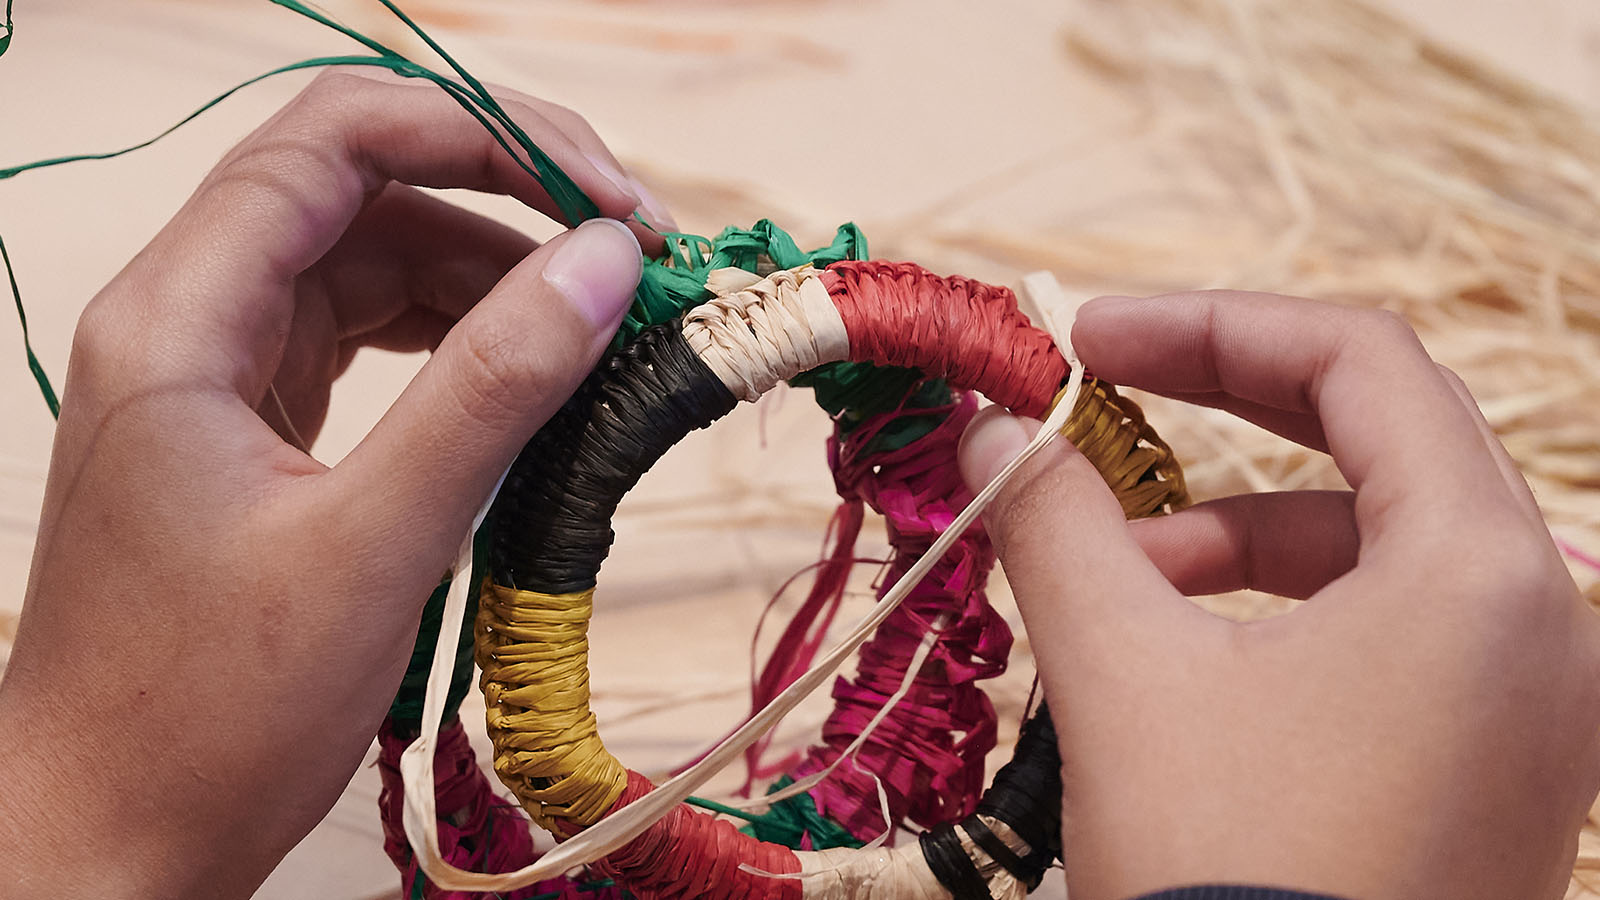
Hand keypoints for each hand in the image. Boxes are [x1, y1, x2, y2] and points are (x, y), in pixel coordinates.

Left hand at [0, 70, 664, 897]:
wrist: (111, 835)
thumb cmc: (207, 715)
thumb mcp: (373, 543)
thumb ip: (491, 390)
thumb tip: (599, 264)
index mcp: (179, 319)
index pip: (335, 141)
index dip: (482, 133)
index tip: (604, 195)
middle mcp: (188, 319)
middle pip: (356, 181)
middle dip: (501, 191)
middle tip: (628, 247)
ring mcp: (219, 372)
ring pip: (369, 257)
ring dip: (488, 267)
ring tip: (597, 314)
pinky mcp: (253, 427)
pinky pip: (365, 334)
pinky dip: (454, 335)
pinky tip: (525, 365)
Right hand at [958, 292, 1599, 899]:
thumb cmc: (1228, 875)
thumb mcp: (1125, 673)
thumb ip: (1052, 520)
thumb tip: (988, 424)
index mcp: (1483, 569)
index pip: (1357, 362)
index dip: (1207, 326)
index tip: (1088, 339)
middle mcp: (1548, 618)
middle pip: (1378, 435)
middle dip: (1219, 407)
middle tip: (1091, 398)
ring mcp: (1539, 698)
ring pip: (1377, 541)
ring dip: (1232, 531)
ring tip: (1107, 573)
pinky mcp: (1506, 761)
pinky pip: (1396, 626)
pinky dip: (1285, 608)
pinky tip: (1177, 647)